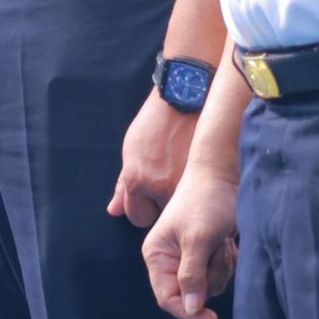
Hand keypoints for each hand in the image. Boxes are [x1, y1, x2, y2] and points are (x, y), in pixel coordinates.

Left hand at [108, 90, 198, 230]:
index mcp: (136, 180)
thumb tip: (113, 211)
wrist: (184, 100)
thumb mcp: (131, 151)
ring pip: (181, 210)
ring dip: (182, 199)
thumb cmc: (154, 123)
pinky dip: (198, 191)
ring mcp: (184, 184)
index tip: (151, 196)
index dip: (144, 208)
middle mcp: (160, 187)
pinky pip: (198, 199)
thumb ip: (123, 185)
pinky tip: (197, 173)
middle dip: (163, 205)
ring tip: (183, 174)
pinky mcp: (204, 177)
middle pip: (161, 216)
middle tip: (169, 181)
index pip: (138, 218)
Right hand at [142, 164, 238, 318]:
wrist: (221, 178)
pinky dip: (227, 262)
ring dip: (221, 267)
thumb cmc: (205, 203)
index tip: (212, 317)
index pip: (167, 298)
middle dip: (210, 277)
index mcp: (156, 255)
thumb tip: (191, 308)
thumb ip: (192, 275)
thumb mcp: (198, 239)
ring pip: (209, 286)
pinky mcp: (205, 255)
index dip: (188, 312)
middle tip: (216, 251)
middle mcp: (169, 260)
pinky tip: (225, 241)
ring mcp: (187, 258)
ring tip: (220, 241)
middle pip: (192, 295)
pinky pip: (220, 275)